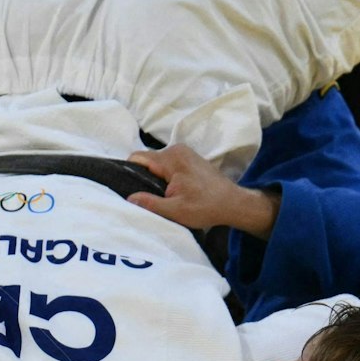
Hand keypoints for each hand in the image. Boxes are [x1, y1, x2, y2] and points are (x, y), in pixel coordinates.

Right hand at [126, 144, 279, 237]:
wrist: (233, 203)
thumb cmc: (205, 207)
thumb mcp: (175, 210)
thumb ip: (149, 203)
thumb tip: (128, 198)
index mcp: (171, 158)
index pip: (138, 158)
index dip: (128, 172)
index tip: (125, 188)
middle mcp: (177, 150)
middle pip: (148, 160)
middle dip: (143, 178)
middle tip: (144, 197)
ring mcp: (185, 153)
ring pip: (158, 163)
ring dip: (155, 178)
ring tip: (158, 196)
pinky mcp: (190, 159)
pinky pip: (168, 165)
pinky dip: (165, 177)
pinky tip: (169, 192)